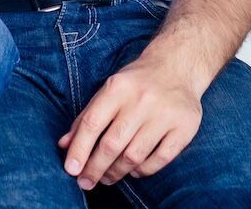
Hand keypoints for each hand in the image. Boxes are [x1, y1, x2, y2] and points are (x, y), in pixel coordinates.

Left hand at [57, 57, 204, 187]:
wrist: (177, 67)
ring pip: (134, 154)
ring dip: (117, 171)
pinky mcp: (185, 127)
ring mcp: (165, 115)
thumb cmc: (135, 82)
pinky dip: (144, 170)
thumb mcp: (108, 90)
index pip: (92, 123)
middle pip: (112, 143)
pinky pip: (161, 158)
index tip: (71, 170)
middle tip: (87, 182)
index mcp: (117, 87)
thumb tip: (65, 145)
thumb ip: (87, 116)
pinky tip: (134, 171)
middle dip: (95, 167)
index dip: (79, 149)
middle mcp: (141, 100)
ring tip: (107, 178)